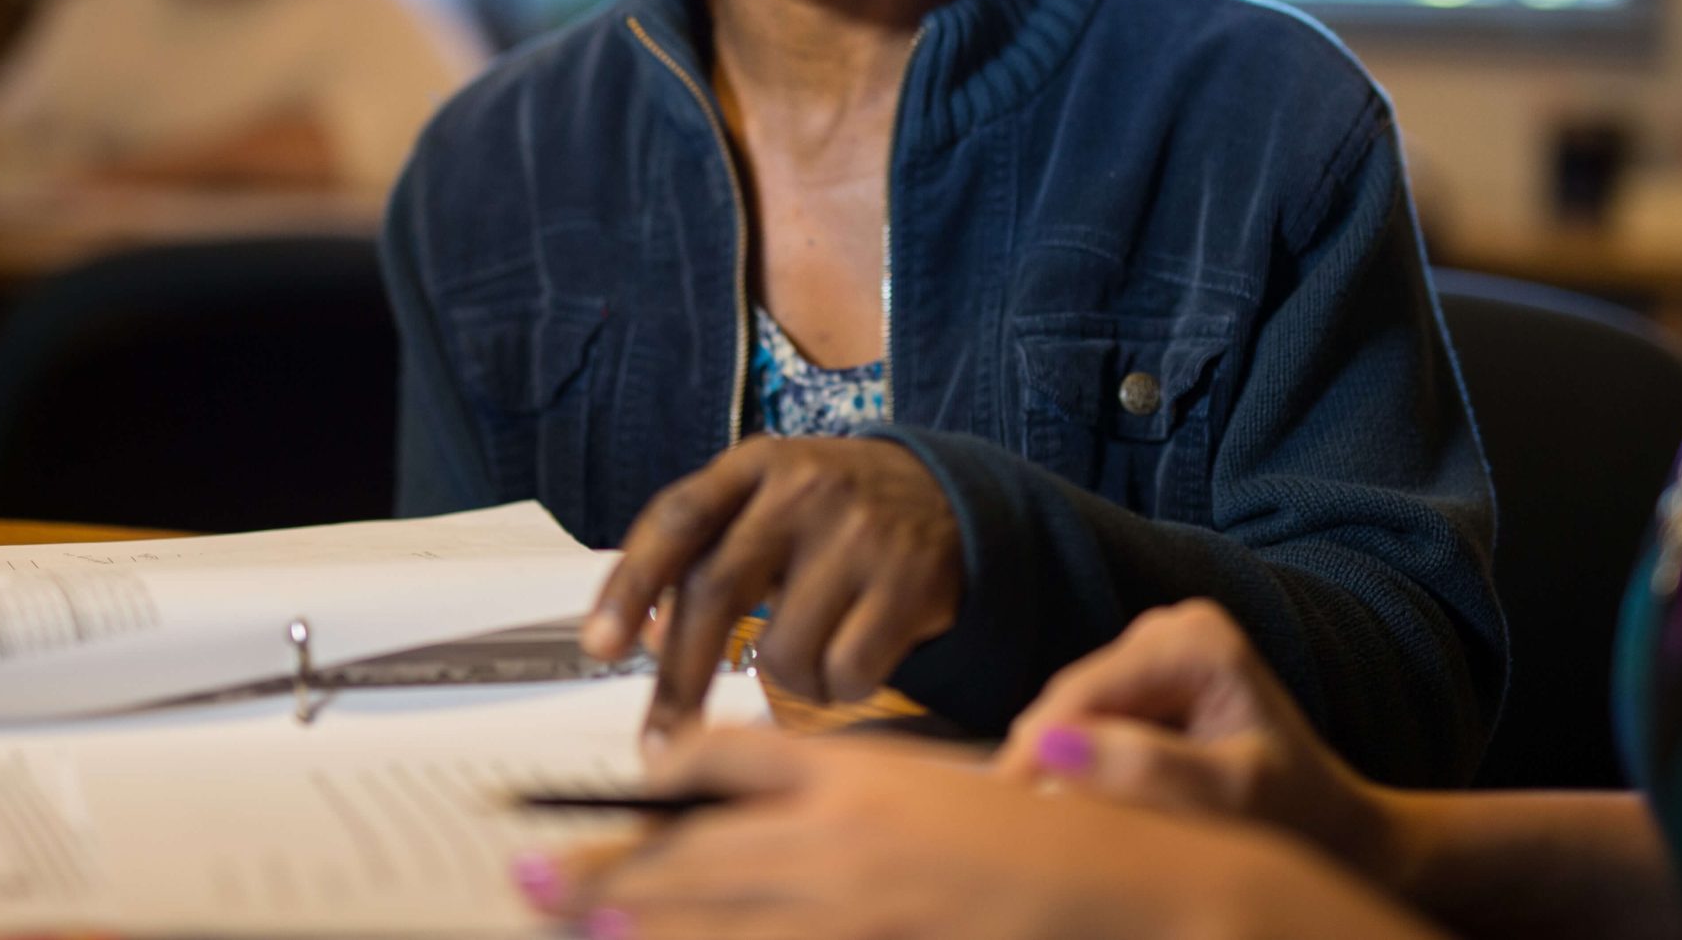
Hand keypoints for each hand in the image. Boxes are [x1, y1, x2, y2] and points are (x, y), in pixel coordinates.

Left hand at [516, 729, 1444, 939]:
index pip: (736, 758)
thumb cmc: (1068, 827)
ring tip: (569, 924)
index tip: (618, 790)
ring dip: (639, 922)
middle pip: (696, 846)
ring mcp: (858, 909)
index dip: (667, 777)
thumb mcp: (961, 784)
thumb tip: (807, 803)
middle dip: (608, 868)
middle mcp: (845, 834)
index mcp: (866, 769)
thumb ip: (880, 793)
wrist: (1152, 888)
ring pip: (718, 915)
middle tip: (529, 880)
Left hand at [579, 437, 962, 741]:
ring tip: (812, 653)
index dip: (631, 585)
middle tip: (661, 744)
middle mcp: (805, 489)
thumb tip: (646, 637)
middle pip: (717, 591)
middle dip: (680, 679)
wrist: (949, 497)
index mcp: (756, 465)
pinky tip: (855, 657)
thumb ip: (708, 554)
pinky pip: (846, 673)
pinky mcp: (909, 582)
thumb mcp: (768, 504)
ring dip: (786, 682)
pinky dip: (839, 688)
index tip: (597, 647)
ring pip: (783, 652)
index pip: (677, 519)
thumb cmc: (829, 515)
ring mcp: (860, 534)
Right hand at [997, 600, 1401, 885]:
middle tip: (1015, 827)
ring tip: (1043, 820)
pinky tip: (1076, 802)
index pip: (1086, 691)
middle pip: (1075, 697)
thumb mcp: (1228, 800)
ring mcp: (1157, 649)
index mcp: (1195, 640)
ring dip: (1058, 762)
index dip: (1036, 747)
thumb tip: (1050, 750)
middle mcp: (1171, 627)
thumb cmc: (1293, 813)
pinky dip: (1081, 763)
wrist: (1332, 825)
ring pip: (1076, 711)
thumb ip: (1146, 771)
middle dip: (1045, 757)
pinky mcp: (1147, 679)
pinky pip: (1092, 721)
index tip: (999, 808)